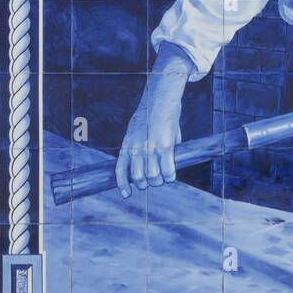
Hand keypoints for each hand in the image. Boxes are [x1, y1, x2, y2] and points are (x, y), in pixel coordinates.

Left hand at [115, 46, 191, 197]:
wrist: (161, 99)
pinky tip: (172, 174)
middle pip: (139, 178)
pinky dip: (170, 176)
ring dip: (159, 181)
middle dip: (146, 184)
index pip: (120, 170)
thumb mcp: (138, 131)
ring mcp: (151, 148)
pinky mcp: (166, 146)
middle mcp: (137, 149)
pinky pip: (168, 170)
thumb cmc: (151, 114)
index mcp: (127, 145)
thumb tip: (152, 162)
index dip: (122, 185)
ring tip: (164, 177)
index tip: (126, 194)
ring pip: (153, 177)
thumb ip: (142, 147)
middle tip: (153, 181)